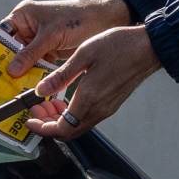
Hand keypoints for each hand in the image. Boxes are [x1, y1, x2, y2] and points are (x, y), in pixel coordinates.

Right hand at [0, 0, 131, 76]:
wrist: (103, 21)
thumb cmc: (77, 18)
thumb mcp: (51, 36)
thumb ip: (31, 53)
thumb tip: (12, 69)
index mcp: (23, 16)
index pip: (3, 35)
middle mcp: (28, 27)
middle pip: (12, 50)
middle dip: (10, 66)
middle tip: (3, 83)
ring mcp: (38, 40)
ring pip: (25, 60)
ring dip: (23, 72)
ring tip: (16, 88)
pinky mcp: (49, 51)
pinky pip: (37, 64)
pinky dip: (36, 74)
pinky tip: (31, 85)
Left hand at [26, 26, 160, 139]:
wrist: (148, 47)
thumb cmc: (119, 46)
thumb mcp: (83, 55)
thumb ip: (61, 76)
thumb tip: (41, 90)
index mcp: (89, 98)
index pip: (61, 128)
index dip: (42, 128)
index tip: (30, 119)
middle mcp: (99, 109)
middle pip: (68, 132)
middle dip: (48, 124)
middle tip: (37, 109)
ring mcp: (107, 108)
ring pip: (78, 125)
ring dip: (60, 119)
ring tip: (49, 101)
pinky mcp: (112, 104)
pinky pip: (87, 117)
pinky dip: (72, 114)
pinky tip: (67, 98)